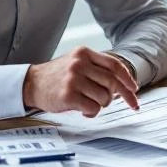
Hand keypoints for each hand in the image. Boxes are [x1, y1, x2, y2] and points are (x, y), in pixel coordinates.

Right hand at [23, 46, 138, 116]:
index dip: (127, 79)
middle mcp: (79, 64)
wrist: (31, 83)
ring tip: (91, 103)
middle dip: (122, 95)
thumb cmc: (57, 76)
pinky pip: (93, 108)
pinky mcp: (68, 95)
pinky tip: (84, 110)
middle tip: (126, 103)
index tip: (134, 89)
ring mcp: (73, 79)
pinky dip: (92, 112)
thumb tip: (123, 84)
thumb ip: (97, 68)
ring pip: (104, 97)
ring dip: (102, 104)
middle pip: (112, 82)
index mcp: (84, 53)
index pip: (114, 65)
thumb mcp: (76, 62)